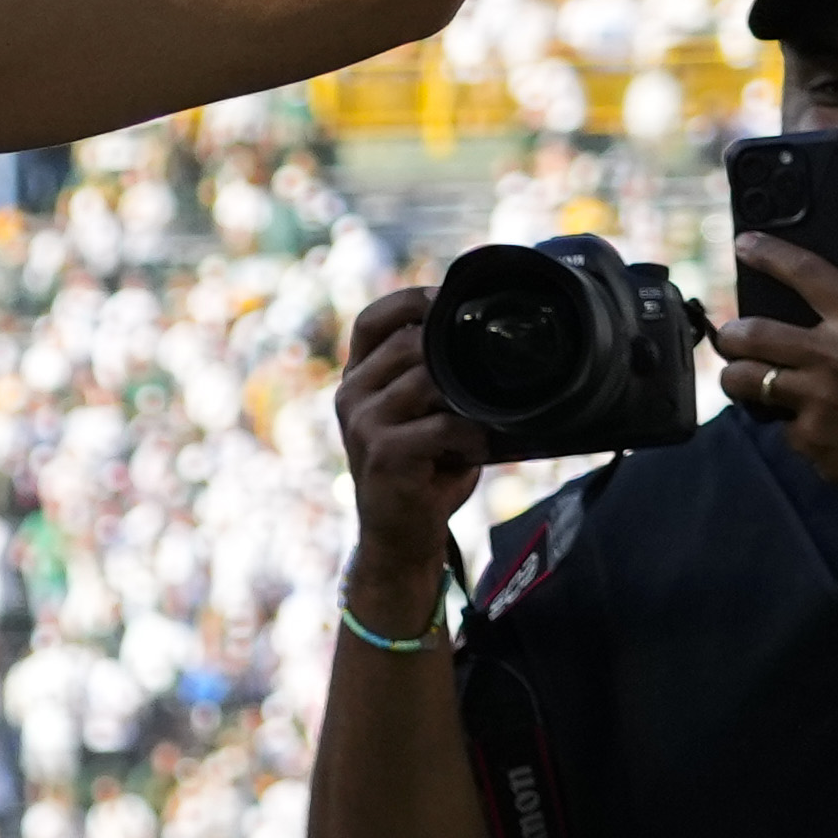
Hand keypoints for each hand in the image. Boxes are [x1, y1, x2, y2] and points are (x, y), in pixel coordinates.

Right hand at [334, 290, 488, 621]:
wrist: (399, 539)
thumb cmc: (422, 474)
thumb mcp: (422, 417)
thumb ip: (436, 380)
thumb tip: (485, 343)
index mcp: (357, 380)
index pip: (372, 320)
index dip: (410, 301)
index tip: (449, 298)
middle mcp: (351, 395)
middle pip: (409, 342)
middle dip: (453, 356)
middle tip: (483, 380)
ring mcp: (363, 423)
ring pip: (428, 378)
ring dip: (466, 397)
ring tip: (479, 421)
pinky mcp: (385, 453)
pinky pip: (443, 425)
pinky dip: (471, 435)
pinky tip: (475, 449)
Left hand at [714, 215, 837, 518]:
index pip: (804, 272)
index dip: (767, 253)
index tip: (744, 245)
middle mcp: (837, 356)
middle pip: (749, 332)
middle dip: (733, 333)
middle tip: (737, 335)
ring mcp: (821, 400)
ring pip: (744, 380)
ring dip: (739, 377)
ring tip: (751, 376)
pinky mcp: (813, 439)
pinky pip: (780, 424)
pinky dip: (791, 422)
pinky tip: (816, 421)